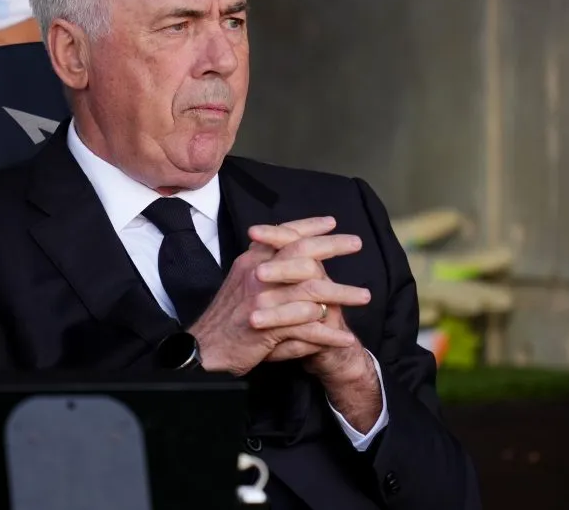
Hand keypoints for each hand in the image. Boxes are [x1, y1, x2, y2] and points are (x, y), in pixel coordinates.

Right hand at [189, 217, 362, 375]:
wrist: (204, 347)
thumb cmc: (227, 315)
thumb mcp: (241, 280)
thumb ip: (267, 266)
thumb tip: (293, 258)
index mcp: (251, 262)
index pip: (282, 235)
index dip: (308, 226)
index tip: (331, 222)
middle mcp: (257, 275)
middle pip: (301, 253)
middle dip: (333, 246)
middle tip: (357, 243)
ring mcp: (262, 301)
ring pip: (312, 291)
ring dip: (342, 293)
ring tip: (364, 296)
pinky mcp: (268, 328)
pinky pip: (307, 328)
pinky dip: (329, 334)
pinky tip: (346, 337)